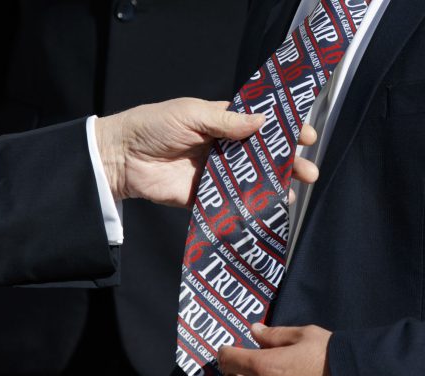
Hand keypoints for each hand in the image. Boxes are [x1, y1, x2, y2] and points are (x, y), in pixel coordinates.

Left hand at [96, 98, 318, 206]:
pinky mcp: (200, 196)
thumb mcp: (190, 114)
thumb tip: (262, 121)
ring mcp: (212, 173)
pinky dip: (246, 206)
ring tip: (293, 190)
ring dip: (272, 185)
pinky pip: (227, 202)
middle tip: (308, 171)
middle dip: (286, 162)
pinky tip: (266, 209)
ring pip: (249, 180)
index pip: (259, 124)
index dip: (284, 130)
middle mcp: (220, 148)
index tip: (306, 136)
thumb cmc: (153, 125)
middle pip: (260, 155)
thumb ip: (225, 121)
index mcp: (220, 122)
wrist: (120, 156)